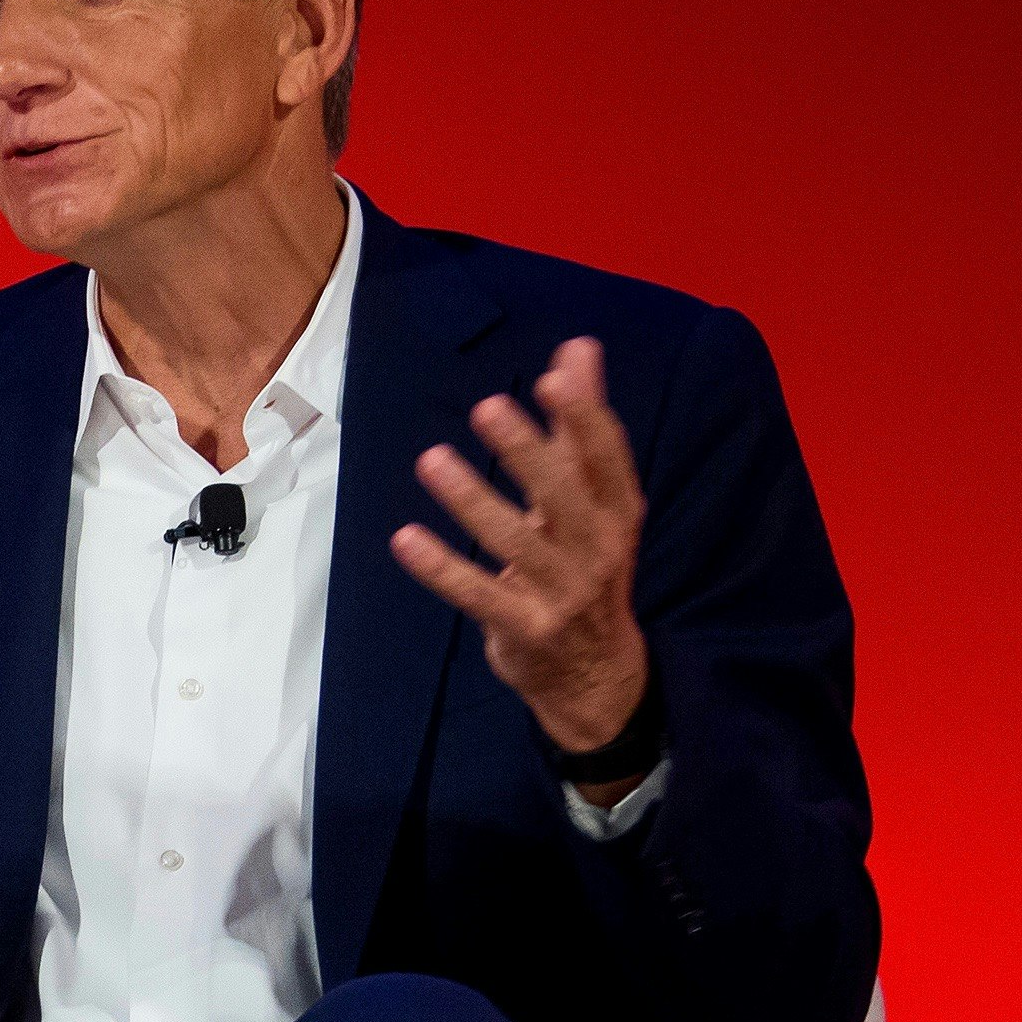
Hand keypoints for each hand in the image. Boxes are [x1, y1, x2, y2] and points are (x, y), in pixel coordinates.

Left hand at [391, 338, 651, 762]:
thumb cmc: (587, 566)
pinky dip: (441, 568)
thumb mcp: (594, 500)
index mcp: (617, 512)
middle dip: (527, 452)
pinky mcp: (525, 628)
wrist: (598, 674)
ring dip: (471, 500)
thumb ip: (579, 425)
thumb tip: (579, 348)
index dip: (585, 420)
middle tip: (488, 407)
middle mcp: (597, 550)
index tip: (555, 378)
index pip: (607, 460)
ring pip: (514, 543)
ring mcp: (562, 593)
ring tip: (432, 460)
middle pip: (564, 495)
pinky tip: (405, 538)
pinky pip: (478, 594)